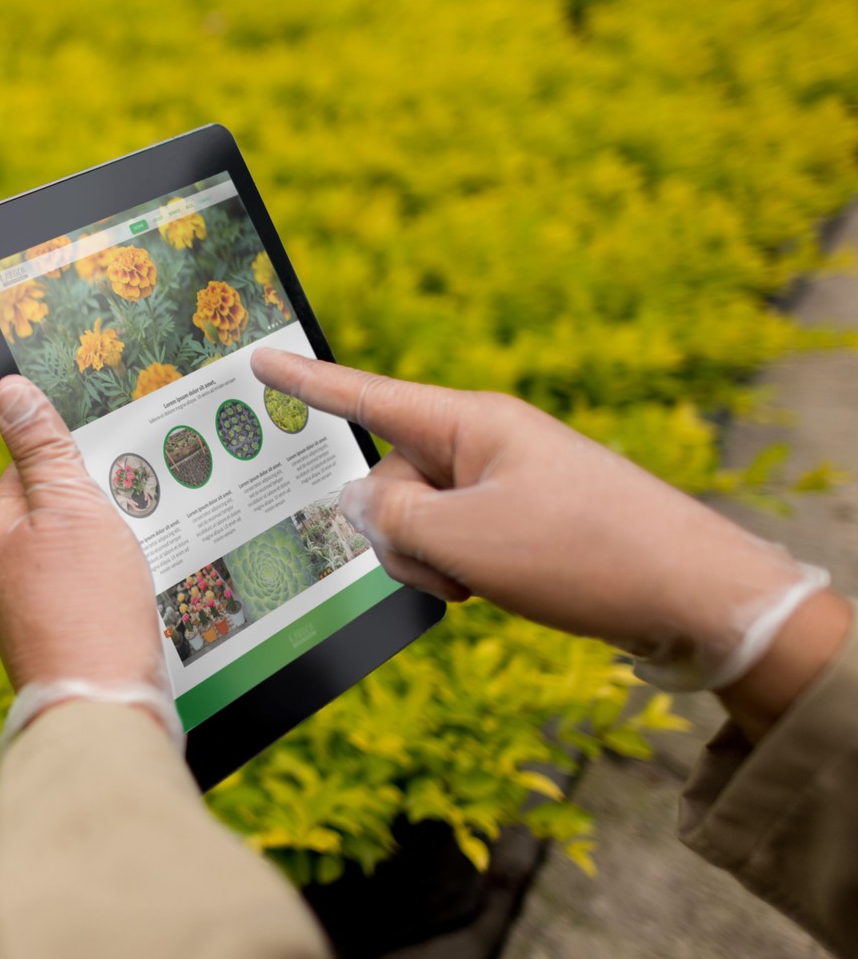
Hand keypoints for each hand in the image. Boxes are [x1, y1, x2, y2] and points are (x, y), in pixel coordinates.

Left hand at [0, 376, 163, 691]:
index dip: (81, 452)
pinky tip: (150, 581)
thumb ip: (41, 448)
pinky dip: (123, 576)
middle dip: (106, 497)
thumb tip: (7, 389)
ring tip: (153, 545)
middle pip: (61, 501)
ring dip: (121, 538)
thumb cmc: (85, 605)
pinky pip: (95, 582)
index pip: (35, 458)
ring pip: (83, 542)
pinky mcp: (61, 629)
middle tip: (149, 499)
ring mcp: (29, 599)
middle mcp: (0, 561)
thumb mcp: (69, 508)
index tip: (124, 447)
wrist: (102, 711)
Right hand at [252, 347, 843, 708]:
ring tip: (485, 582)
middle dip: (398, 529)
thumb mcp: (465, 538)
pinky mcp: (526, 522)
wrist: (698, 597)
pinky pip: (459, 538)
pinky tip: (499, 590)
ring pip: (421, 517)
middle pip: (391, 476)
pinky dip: (462, 568)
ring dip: (432, 558)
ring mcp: (508, 482)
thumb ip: (390, 516)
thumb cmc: (586, 554)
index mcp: (472, 422)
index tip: (260, 361)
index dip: (307, 383)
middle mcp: (487, 443)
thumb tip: (361, 502)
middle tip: (451, 565)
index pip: (367, 396)